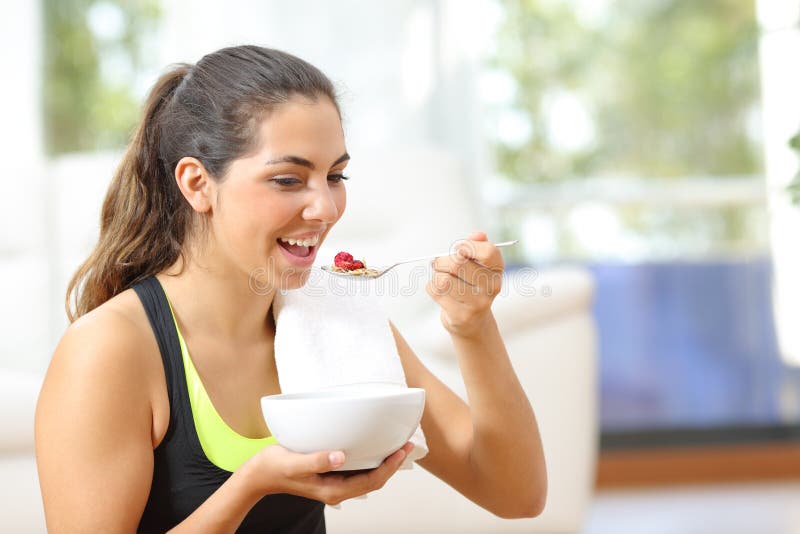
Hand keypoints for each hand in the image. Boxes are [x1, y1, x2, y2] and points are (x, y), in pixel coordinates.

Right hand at [243, 442, 414, 505]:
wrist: (259, 475)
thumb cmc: (274, 467)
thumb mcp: (294, 462)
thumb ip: (317, 460)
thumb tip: (341, 456)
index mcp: (332, 490)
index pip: (371, 481)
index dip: (389, 467)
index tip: (401, 450)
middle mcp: (337, 489)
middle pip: (374, 480)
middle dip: (393, 464)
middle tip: (407, 444)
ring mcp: (334, 484)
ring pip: (368, 476)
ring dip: (384, 462)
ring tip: (396, 445)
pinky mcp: (330, 475)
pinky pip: (358, 471)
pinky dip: (370, 460)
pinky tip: (373, 447)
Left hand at [427, 231, 503, 337]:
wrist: (473, 323)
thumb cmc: (471, 285)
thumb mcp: (477, 264)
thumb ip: (476, 245)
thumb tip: (478, 234)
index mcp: (497, 270)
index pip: (488, 252)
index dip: (468, 246)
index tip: (458, 249)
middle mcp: (492, 287)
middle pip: (457, 264)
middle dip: (442, 261)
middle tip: (440, 264)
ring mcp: (478, 303)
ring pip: (443, 279)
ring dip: (436, 276)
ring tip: (442, 279)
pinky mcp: (461, 316)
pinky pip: (436, 292)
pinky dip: (432, 288)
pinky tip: (440, 293)